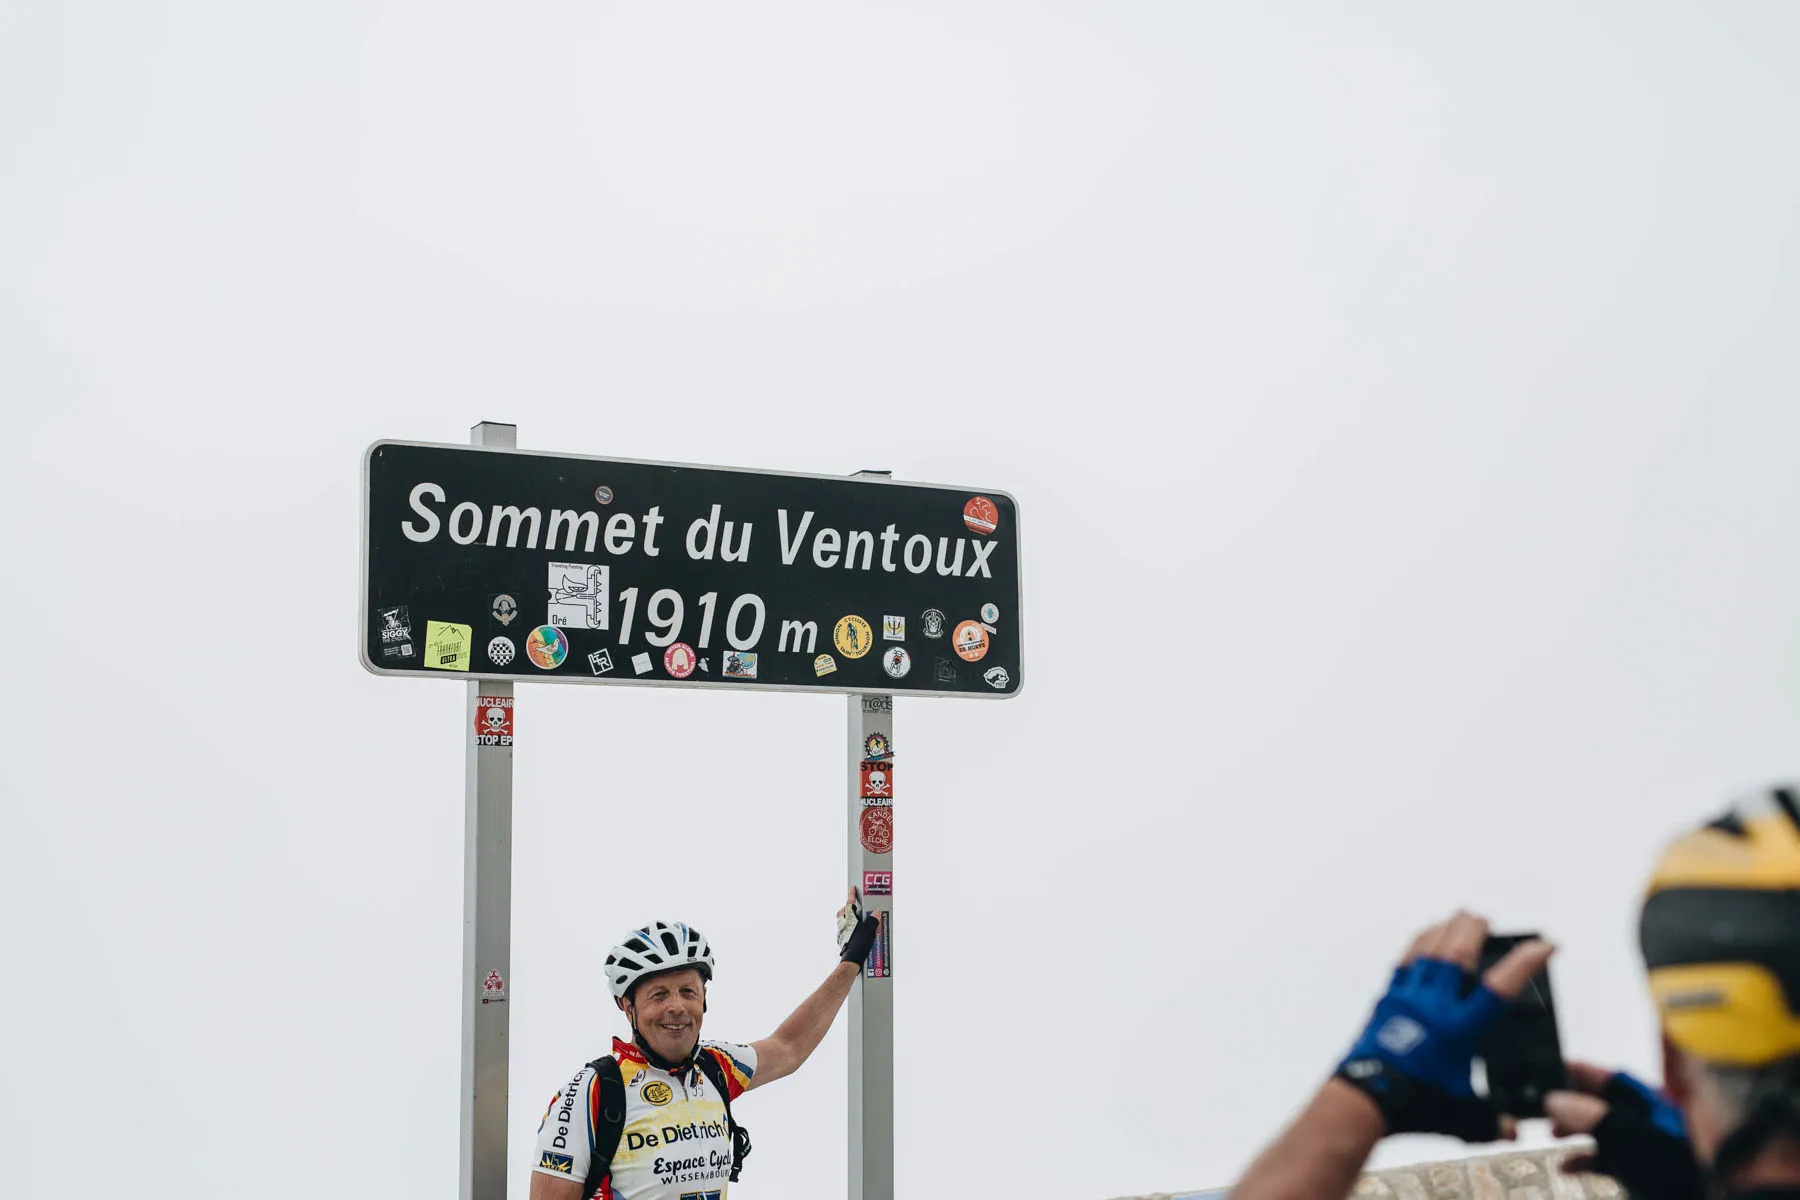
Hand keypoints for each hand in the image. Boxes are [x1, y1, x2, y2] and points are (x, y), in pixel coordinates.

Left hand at [836, 888, 878, 966]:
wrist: (851, 960)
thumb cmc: (858, 944)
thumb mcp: (869, 930)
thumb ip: (872, 919)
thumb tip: (876, 913)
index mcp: (848, 918)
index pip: (850, 903)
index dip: (851, 895)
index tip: (852, 888)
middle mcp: (843, 924)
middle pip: (843, 912)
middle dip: (847, 907)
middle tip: (854, 906)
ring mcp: (842, 932)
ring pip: (843, 921)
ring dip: (849, 918)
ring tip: (858, 919)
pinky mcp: (843, 939)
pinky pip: (845, 930)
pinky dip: (850, 927)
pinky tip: (857, 931)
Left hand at [1334, 911, 1554, 1141]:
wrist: (1364, 1098)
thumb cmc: (1415, 1106)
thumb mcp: (1463, 1117)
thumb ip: (1492, 1121)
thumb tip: (1512, 1130)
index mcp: (1461, 1030)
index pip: (1499, 987)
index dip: (1525, 962)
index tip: (1545, 945)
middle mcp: (1435, 1007)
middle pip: (1457, 953)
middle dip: (1474, 929)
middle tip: (1486, 917)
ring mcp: (1408, 999)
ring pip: (1428, 951)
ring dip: (1445, 930)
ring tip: (1457, 919)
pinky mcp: (1387, 1001)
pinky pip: (1404, 963)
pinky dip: (1417, 945)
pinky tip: (1423, 940)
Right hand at [1546, 1061, 1699, 1198]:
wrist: (1716, 1198)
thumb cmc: (1678, 1168)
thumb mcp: (1625, 1137)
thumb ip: (1588, 1115)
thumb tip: (1556, 1100)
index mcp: (1655, 1101)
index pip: (1615, 1075)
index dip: (1583, 1071)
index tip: (1555, 1070)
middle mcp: (1655, 1118)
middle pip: (1607, 1101)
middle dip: (1574, 1104)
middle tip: (1547, 1107)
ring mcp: (1654, 1145)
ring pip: (1609, 1129)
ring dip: (1579, 1130)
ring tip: (1555, 1133)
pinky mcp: (1651, 1169)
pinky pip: (1615, 1156)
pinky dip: (1590, 1158)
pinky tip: (1568, 1166)